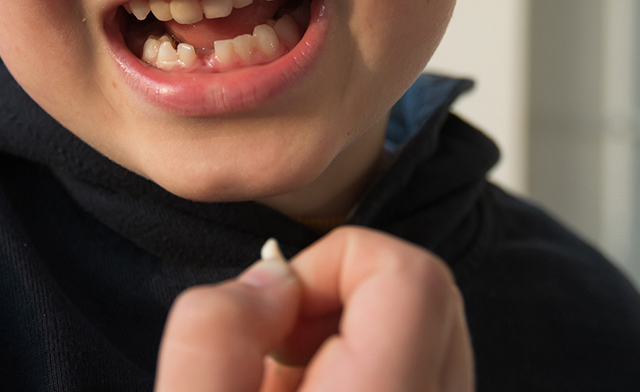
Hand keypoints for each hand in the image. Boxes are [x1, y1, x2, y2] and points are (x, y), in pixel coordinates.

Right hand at [154, 227, 473, 391]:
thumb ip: (213, 332)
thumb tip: (269, 279)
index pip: (412, 274)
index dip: (335, 261)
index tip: (277, 309)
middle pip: (426, 291)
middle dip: (340, 293)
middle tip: (277, 349)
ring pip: (424, 331)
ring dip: (346, 334)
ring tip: (283, 386)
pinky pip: (418, 369)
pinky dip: (361, 365)